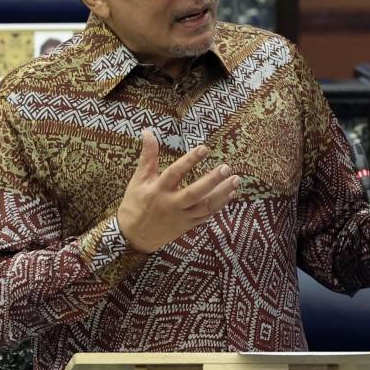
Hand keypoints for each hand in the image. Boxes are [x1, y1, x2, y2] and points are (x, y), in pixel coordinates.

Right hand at [117, 130, 240, 253]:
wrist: (134, 237)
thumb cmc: (135, 204)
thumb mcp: (138, 179)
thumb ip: (148, 156)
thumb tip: (147, 131)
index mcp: (158, 190)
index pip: (175, 173)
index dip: (190, 160)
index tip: (204, 148)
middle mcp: (171, 204)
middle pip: (195, 193)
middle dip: (212, 180)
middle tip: (226, 168)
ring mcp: (182, 217)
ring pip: (205, 206)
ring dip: (222, 194)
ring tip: (236, 180)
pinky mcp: (188, 225)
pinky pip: (207, 216)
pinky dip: (219, 206)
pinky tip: (230, 194)